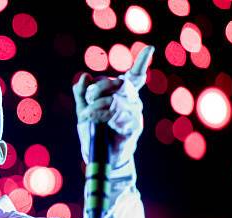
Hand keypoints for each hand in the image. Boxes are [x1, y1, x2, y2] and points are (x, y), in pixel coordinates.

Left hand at [73, 45, 154, 167]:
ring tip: (88, 115)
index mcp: (121, 94)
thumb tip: (84, 77)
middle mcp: (131, 101)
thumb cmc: (94, 131)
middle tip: (89, 98)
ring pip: (117, 99)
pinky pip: (119, 114)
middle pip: (120, 83)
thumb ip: (81, 94)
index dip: (142, 62)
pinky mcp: (134, 126)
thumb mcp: (83, 110)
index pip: (135, 76)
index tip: (150, 49)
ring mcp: (135, 113)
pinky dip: (103, 116)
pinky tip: (97, 120)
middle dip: (99, 88)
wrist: (99, 155)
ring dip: (98, 105)